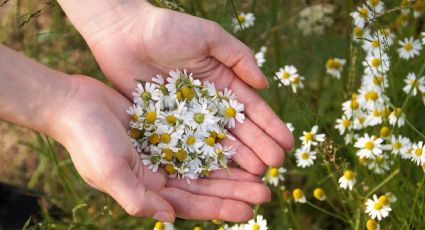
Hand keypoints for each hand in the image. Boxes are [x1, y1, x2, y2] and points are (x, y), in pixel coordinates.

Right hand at [56, 76, 270, 221]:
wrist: (73, 103)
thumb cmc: (87, 140)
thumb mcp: (109, 172)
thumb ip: (138, 198)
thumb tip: (170, 218)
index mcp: (148, 189)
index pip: (191, 204)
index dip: (220, 207)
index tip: (250, 209)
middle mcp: (159, 174)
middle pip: (204, 186)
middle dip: (235, 190)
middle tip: (266, 190)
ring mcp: (164, 151)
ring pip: (205, 164)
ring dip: (232, 169)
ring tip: (261, 170)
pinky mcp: (166, 128)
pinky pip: (198, 138)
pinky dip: (217, 143)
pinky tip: (238, 143)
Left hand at [66, 1, 293, 174]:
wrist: (123, 33)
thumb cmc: (167, 29)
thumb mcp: (209, 37)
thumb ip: (239, 57)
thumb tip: (265, 84)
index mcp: (222, 82)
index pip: (251, 108)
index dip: (270, 125)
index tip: (287, 142)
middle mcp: (207, 104)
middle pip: (237, 130)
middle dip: (258, 147)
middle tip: (275, 166)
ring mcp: (186, 117)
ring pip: (215, 142)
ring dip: (236, 158)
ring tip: (255, 175)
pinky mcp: (164, 125)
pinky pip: (186, 146)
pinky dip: (201, 160)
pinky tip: (217, 175)